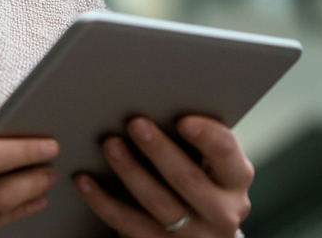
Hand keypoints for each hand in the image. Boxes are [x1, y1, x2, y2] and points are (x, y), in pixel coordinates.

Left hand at [76, 116, 252, 237]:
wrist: (202, 232)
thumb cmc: (202, 178)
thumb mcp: (212, 162)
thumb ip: (196, 138)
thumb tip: (158, 98)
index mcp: (235, 179)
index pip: (226, 154)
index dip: (206, 136)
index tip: (183, 119)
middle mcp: (221, 211)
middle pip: (187, 179)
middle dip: (159, 149)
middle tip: (135, 122)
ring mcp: (192, 234)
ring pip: (158, 203)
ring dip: (131, 171)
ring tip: (110, 144)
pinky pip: (128, 226)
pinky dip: (103, 201)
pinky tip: (86, 181)